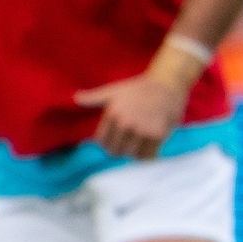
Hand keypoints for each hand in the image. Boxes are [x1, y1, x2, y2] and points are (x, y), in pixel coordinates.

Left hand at [74, 72, 188, 158]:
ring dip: (133, 153)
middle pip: (116, 151)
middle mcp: (126, 123)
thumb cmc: (139, 88)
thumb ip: (94, 97)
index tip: (112, 141)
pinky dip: (146, 155)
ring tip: (137, 143)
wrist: (167, 85)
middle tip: (126, 144)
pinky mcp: (158, 135)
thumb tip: (75, 98)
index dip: (106, 143)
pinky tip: (148, 147)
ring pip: (131, 155)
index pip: (101, 141)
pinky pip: (147, 156)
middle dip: (119, 149)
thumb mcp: (114, 90)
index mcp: (113, 113)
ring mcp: (142, 130)